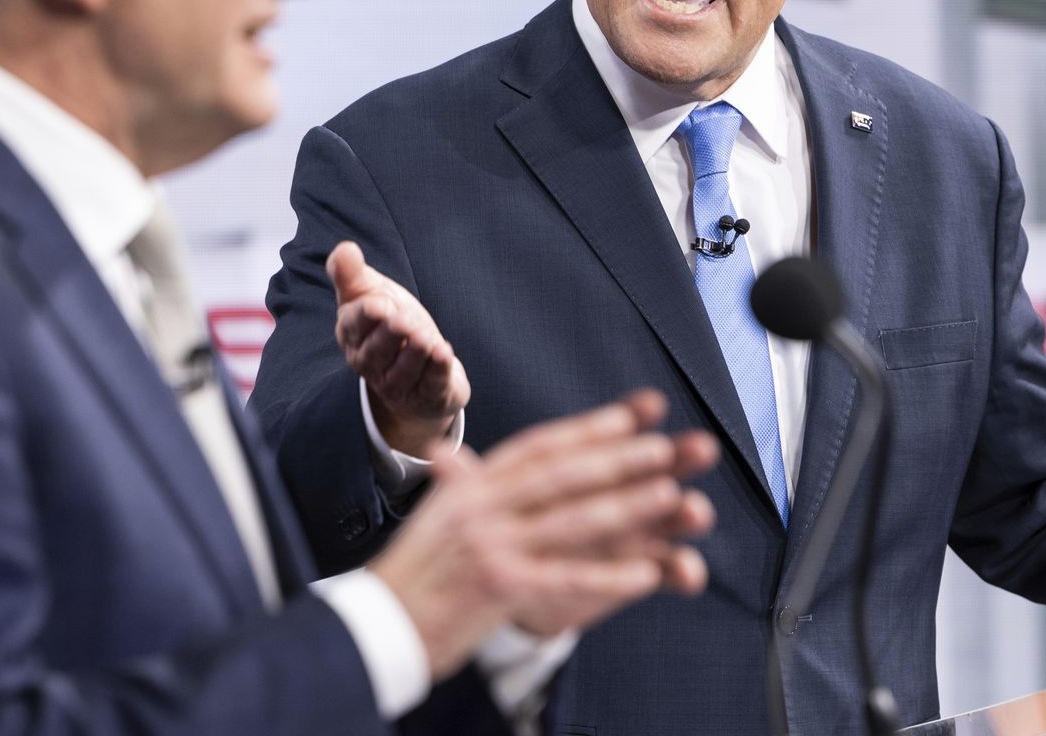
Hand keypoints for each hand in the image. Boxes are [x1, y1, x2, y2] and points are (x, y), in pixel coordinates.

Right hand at [327, 241, 467, 453]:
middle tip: (404, 321)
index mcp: (352, 334)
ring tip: (426, 339)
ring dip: (415, 354)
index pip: (354, 324)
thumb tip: (345, 248)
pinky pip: (429, 384)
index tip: (380, 304)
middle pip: (377, 351)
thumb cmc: (389, 323)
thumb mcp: (371, 293)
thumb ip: (353, 273)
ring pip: (403, 370)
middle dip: (391, 336)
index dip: (366, 315)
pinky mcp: (425, 396)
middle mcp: (370, 362)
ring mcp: (397, 383)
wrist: (417, 367)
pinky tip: (444, 353)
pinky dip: (437, 369)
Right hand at [368, 389, 717, 678]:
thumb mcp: (431, 519)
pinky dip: (609, 576)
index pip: (535, 448)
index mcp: (469, 489)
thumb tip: (447, 453)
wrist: (373, 629)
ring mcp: (489, 546)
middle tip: (665, 447)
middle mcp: (479, 509)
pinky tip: (647, 574)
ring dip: (627, 506)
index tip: (629, 417)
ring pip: (571, 520)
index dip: (584, 430)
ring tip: (672, 494)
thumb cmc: (407, 576)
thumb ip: (455, 486)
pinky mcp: (498, 588)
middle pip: (561, 476)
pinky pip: (565, 578)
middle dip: (618, 459)